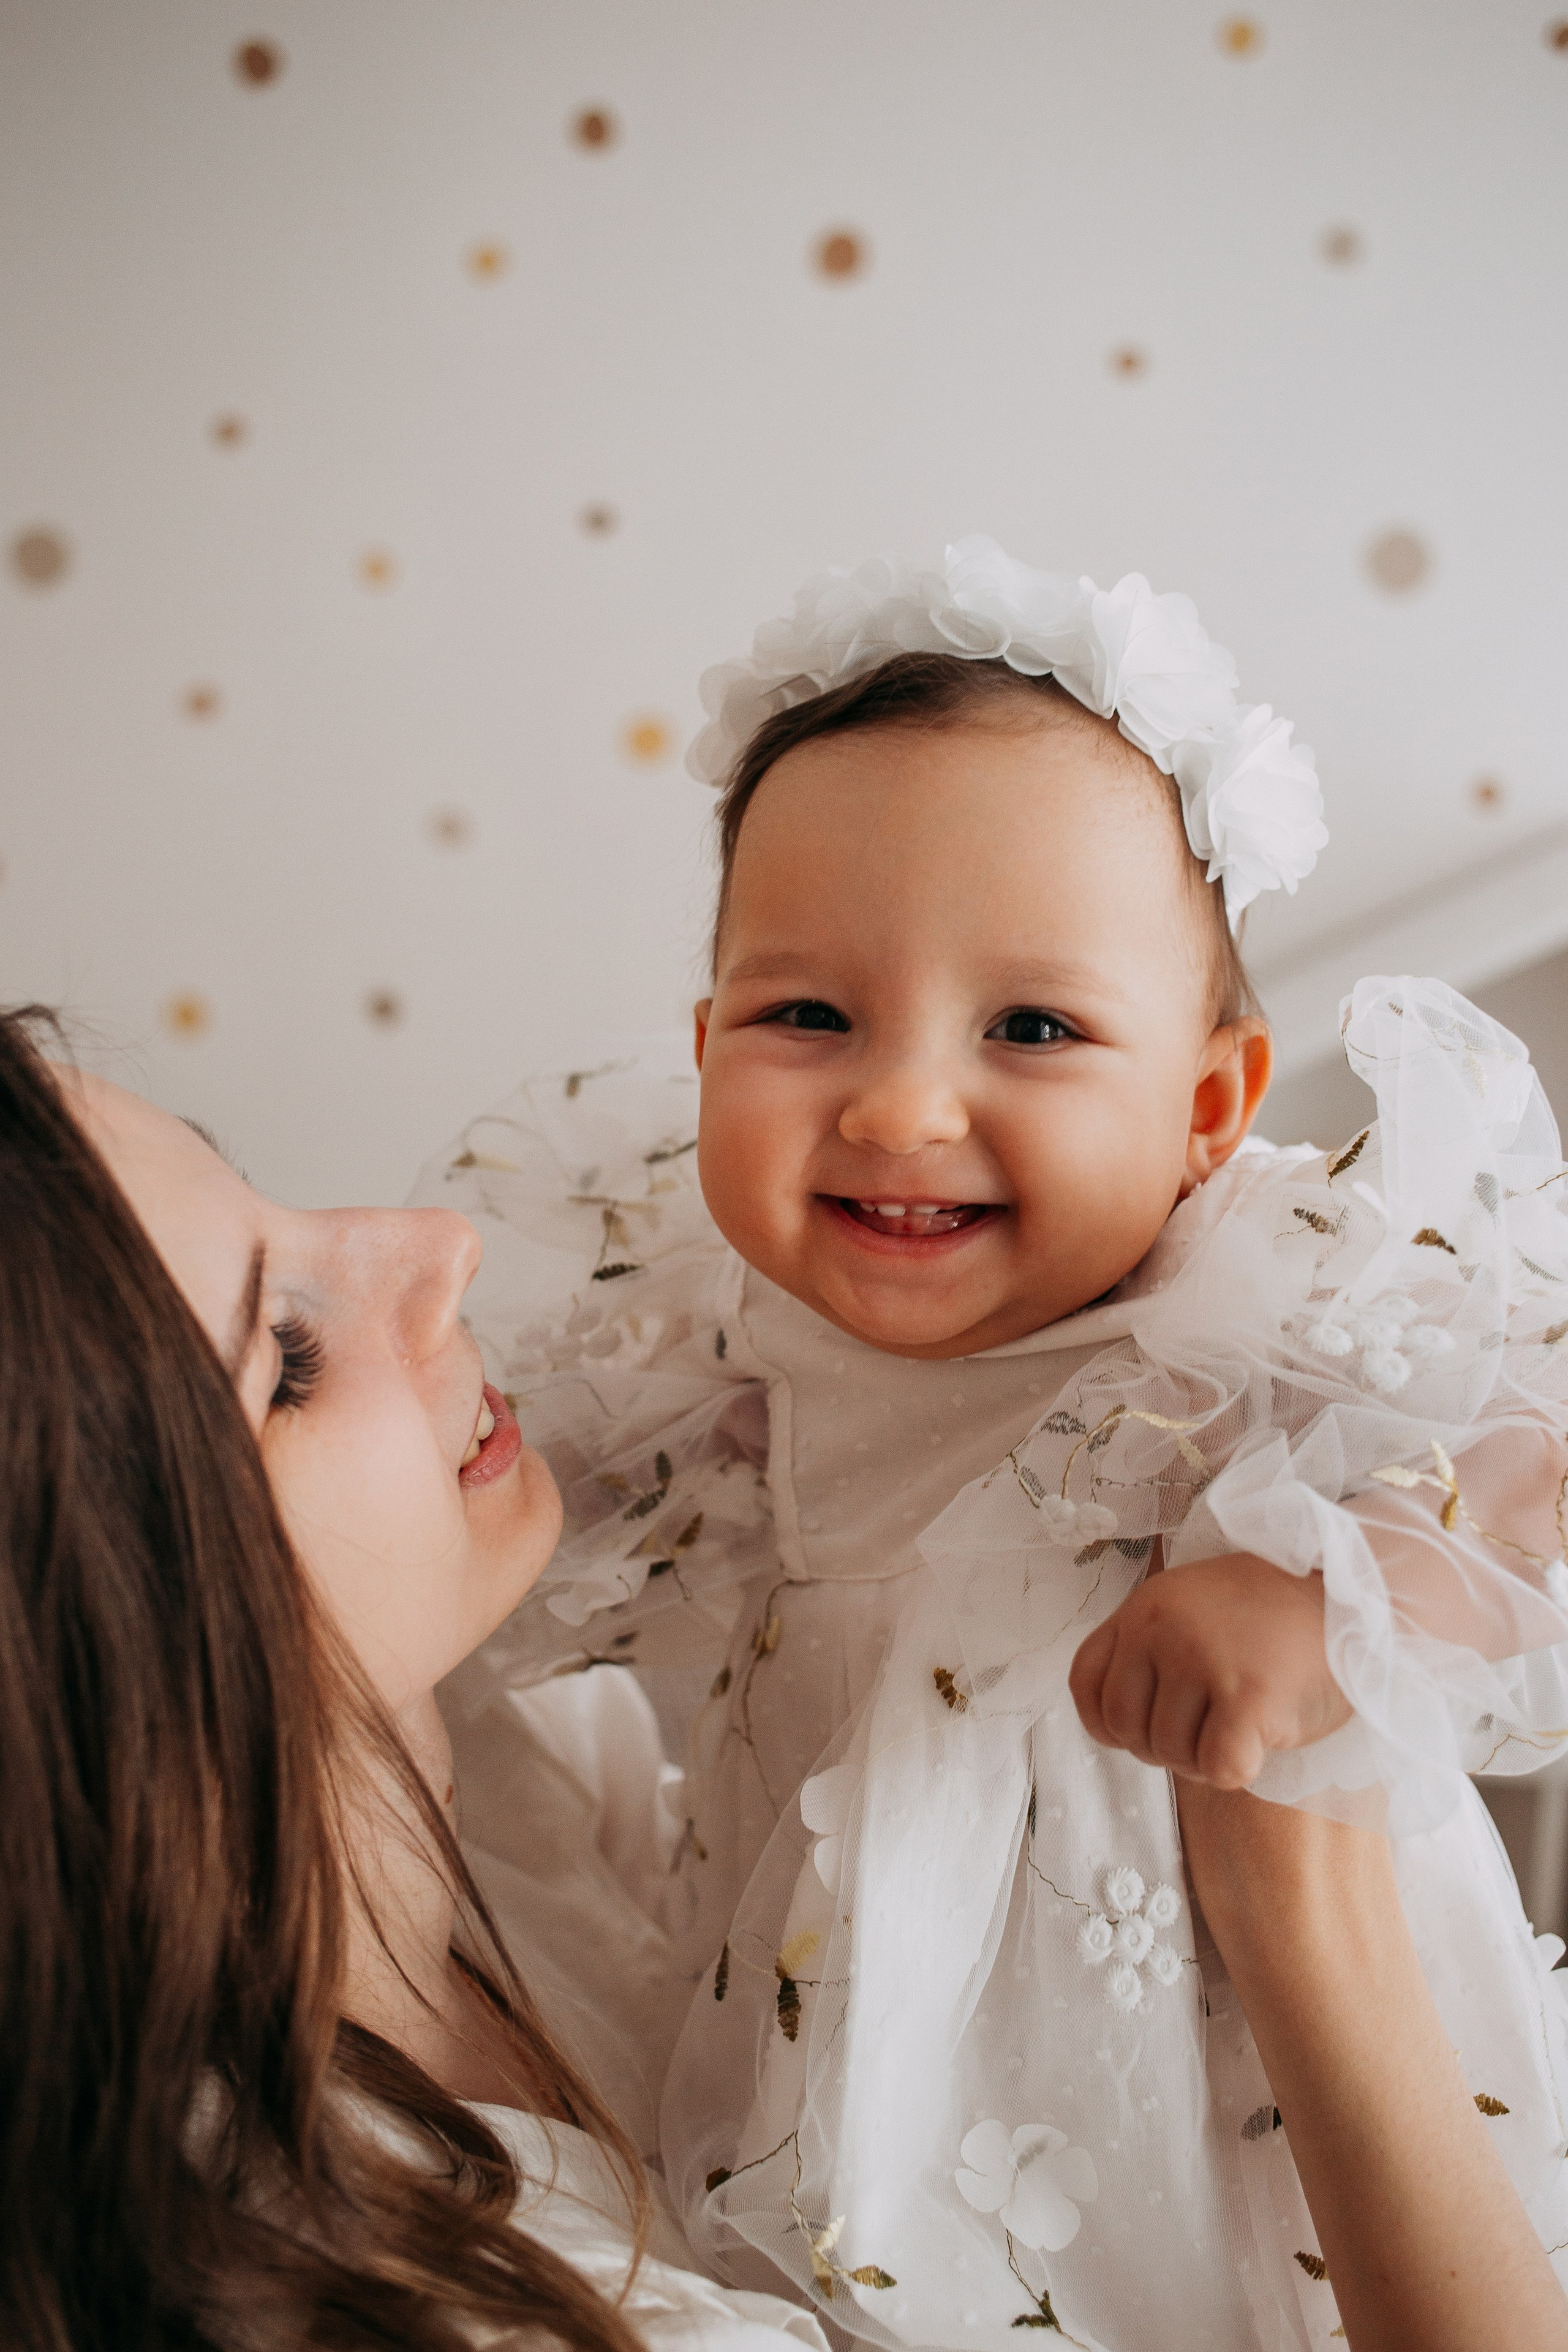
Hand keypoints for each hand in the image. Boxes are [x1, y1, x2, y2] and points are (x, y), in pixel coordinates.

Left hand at [1068, 1552, 1351, 1787]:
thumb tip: (1120, 1724)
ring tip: (1243, 1724)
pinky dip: (1239, 1770)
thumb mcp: (1194, 1607)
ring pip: (1170, 1754)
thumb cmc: (1277, 1615)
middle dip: (1162, 1746)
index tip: (1149, 1725)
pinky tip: (1262, 1738)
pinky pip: (1218, 1769)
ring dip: (1203, 1759)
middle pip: (1125, 1729)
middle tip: (1210, 1728)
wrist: (1358, 1596)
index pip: (1085, 1683)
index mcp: (1144, 1607)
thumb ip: (1152, 1649)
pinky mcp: (1248, 1698)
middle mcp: (1162, 1629)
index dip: (1110, 1722)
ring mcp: (1203, 1661)